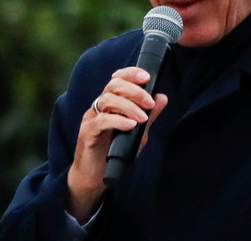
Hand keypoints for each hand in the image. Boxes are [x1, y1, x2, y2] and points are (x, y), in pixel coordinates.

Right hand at [66, 67, 167, 221]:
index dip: (131, 73)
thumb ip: (149, 115)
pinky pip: (101, 120)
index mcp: (111, 102)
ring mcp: (92, 118)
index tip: (147, 76)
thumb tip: (162, 97)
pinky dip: (118, 120)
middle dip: (135, 91)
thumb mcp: (138, 132)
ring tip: (143, 118)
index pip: (118, 79)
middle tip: (149, 103)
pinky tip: (131, 125)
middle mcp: (100, 106)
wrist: (95, 176)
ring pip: (108, 100)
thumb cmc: (115, 151)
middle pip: (114, 86)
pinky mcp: (87, 132)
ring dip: (129, 106)